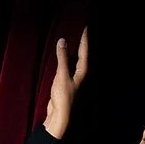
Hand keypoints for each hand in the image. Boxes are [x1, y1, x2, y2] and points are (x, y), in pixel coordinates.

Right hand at [44, 24, 88, 138]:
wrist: (59, 116)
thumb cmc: (63, 97)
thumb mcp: (61, 75)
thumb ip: (62, 58)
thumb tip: (63, 41)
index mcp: (82, 72)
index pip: (84, 51)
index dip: (84, 39)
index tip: (85, 27)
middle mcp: (80, 75)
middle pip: (82, 56)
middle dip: (81, 44)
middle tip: (79, 31)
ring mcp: (73, 80)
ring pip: (74, 62)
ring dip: (73, 52)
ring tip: (71, 40)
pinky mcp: (65, 84)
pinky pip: (66, 67)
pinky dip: (65, 60)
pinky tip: (61, 57)